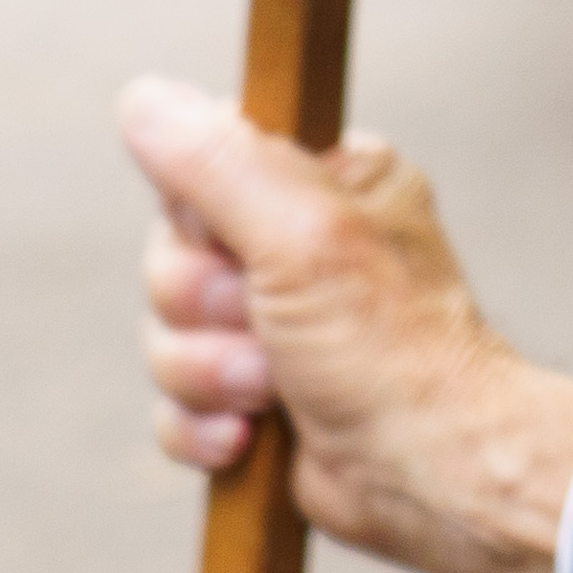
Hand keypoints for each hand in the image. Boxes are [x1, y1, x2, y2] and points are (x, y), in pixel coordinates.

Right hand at [120, 77, 572, 572]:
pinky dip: (204, 426)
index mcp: (324, 180)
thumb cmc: (391, 347)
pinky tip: (250, 437)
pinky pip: (173, 403)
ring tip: (272, 388)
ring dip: (209, 372)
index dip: (200, 219)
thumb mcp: (302, 233)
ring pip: (165, 333)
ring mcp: (273, 323)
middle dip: (204, 306)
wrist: (428, 473)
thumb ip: (218, 162)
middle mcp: (297, 244)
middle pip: (170, 254)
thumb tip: (144, 98)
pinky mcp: (253, 397)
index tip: (242, 245)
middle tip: (264, 324)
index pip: (202, 162)